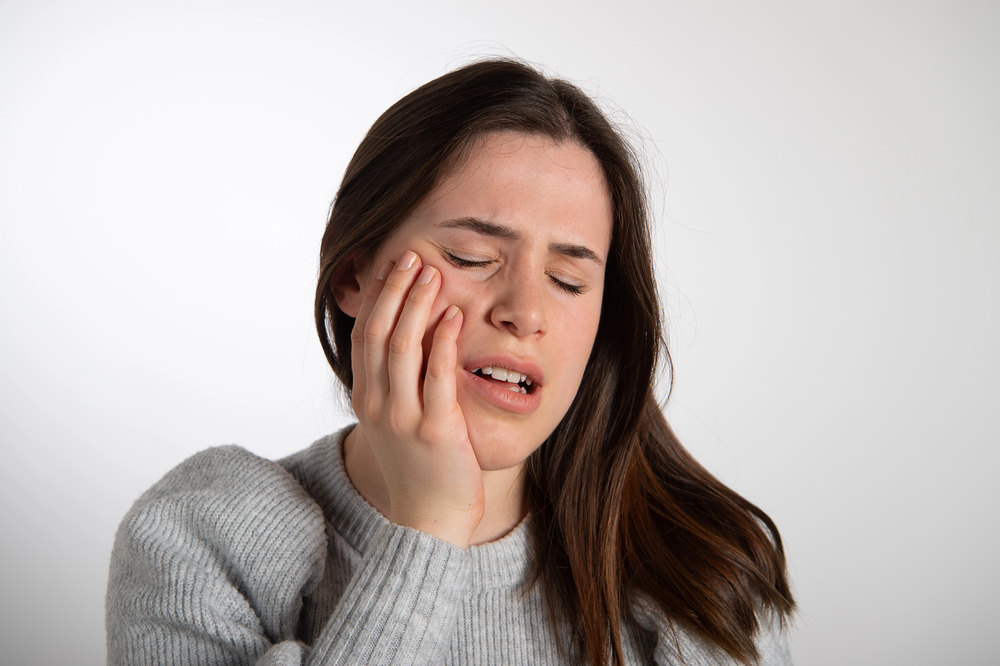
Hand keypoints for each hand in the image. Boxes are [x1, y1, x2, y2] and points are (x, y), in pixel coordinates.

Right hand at [350, 250, 484, 548]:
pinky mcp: (435, 429)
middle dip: (394, 290)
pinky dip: (443, 341)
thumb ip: (397, 383)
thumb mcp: (396, 421)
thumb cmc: (420, 468)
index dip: (377, 297)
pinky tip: (453, 316)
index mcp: (366, 398)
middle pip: (378, 332)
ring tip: (431, 273)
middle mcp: (377, 404)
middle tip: (411, 256)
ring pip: (402, 347)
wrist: (429, 520)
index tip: (392, 265)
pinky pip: (436, 376)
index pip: (365, 334)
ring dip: (416, 305)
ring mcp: (403, 417)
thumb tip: (412, 338)